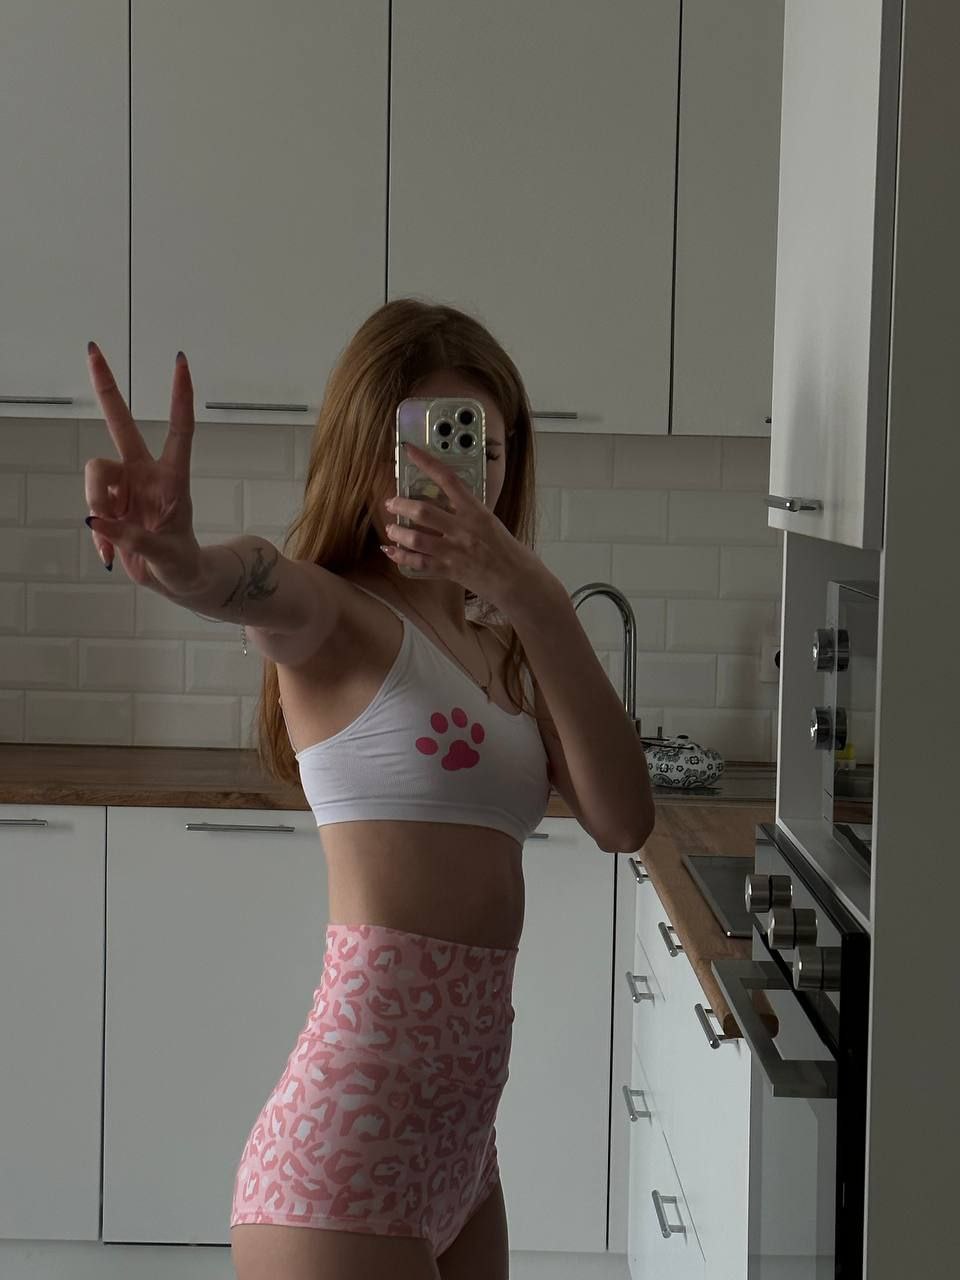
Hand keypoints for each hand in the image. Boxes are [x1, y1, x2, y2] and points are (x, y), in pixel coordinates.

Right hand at [83, 344, 203, 595]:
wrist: (176, 580)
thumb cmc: (182, 562)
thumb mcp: (166, 555)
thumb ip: (133, 538)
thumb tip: (95, 521)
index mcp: (173, 477)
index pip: (179, 429)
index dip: (179, 396)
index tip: (180, 362)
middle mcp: (145, 473)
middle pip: (120, 424)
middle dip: (106, 388)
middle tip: (92, 349)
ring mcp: (124, 486)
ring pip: (94, 476)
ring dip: (97, 505)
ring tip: (113, 542)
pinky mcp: (107, 503)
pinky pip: (90, 507)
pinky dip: (98, 532)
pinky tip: (109, 552)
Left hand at [382, 442, 548, 612]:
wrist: (518, 580)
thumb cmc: (509, 551)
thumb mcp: (491, 522)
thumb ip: (469, 512)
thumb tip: (448, 503)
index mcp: (476, 511)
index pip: (448, 479)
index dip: (426, 462)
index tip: (409, 451)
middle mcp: (463, 528)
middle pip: (423, 511)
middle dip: (401, 505)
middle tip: (391, 503)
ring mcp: (454, 551)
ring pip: (416, 538)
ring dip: (397, 532)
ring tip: (391, 529)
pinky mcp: (449, 570)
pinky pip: (419, 563)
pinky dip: (401, 557)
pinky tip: (391, 552)